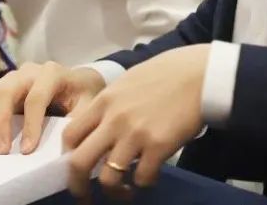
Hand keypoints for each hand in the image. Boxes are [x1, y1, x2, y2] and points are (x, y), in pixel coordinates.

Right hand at [0, 61, 104, 154]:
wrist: (77, 81)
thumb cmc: (83, 95)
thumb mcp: (89, 106)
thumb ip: (78, 122)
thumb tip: (63, 145)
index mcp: (52, 73)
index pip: (36, 98)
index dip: (30, 125)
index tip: (27, 150)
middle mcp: (28, 71)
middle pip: (6, 92)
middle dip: (1, 123)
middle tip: (2, 152)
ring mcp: (12, 76)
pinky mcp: (1, 85)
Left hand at [62, 44, 209, 197]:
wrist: (198, 74)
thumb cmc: (164, 74)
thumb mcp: (126, 83)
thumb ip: (110, 105)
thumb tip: (98, 128)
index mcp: (103, 102)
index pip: (70, 135)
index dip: (68, 156)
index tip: (76, 167)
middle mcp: (113, 120)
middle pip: (79, 162)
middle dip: (78, 186)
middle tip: (85, 196)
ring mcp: (135, 134)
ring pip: (109, 178)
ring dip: (114, 190)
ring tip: (124, 190)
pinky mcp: (158, 146)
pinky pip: (142, 178)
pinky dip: (143, 183)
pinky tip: (149, 175)